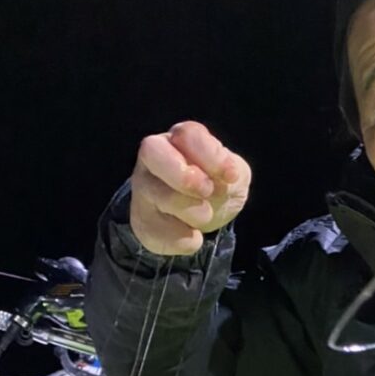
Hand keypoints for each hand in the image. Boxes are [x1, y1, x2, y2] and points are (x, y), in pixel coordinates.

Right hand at [129, 121, 251, 255]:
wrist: (199, 218)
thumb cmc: (214, 185)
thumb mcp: (233, 173)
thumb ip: (231, 169)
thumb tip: (226, 178)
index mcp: (180, 140)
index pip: (188, 135)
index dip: (212, 156)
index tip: (231, 176)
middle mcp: (154, 158)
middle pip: (153, 151)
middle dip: (185, 176)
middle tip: (207, 191)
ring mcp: (143, 188)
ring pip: (159, 195)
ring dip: (192, 211)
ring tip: (205, 215)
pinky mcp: (141, 220)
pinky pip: (157, 231)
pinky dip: (183, 240)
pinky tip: (192, 235)